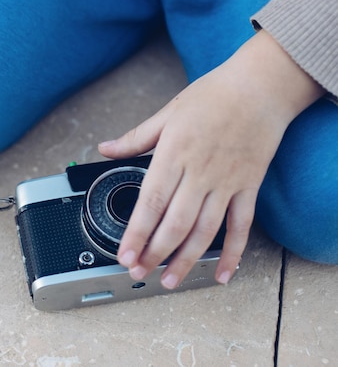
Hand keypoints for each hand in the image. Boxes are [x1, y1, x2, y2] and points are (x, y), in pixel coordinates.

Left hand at [98, 30, 323, 288]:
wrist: (261, 86)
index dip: (136, 233)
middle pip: (175, 224)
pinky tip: (223, 273)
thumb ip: (135, 138)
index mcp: (174, 154)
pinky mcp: (248, 187)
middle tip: (138, 272)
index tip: (124, 254)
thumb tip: (105, 149)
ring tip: (170, 280)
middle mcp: (200, 173)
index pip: (151, 202)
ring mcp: (226, 183)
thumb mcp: (167, 112)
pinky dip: (233, 252)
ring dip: (187, 260)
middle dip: (154, 254)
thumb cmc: (213, 96)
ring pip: (205, 231)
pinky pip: (241, 226)